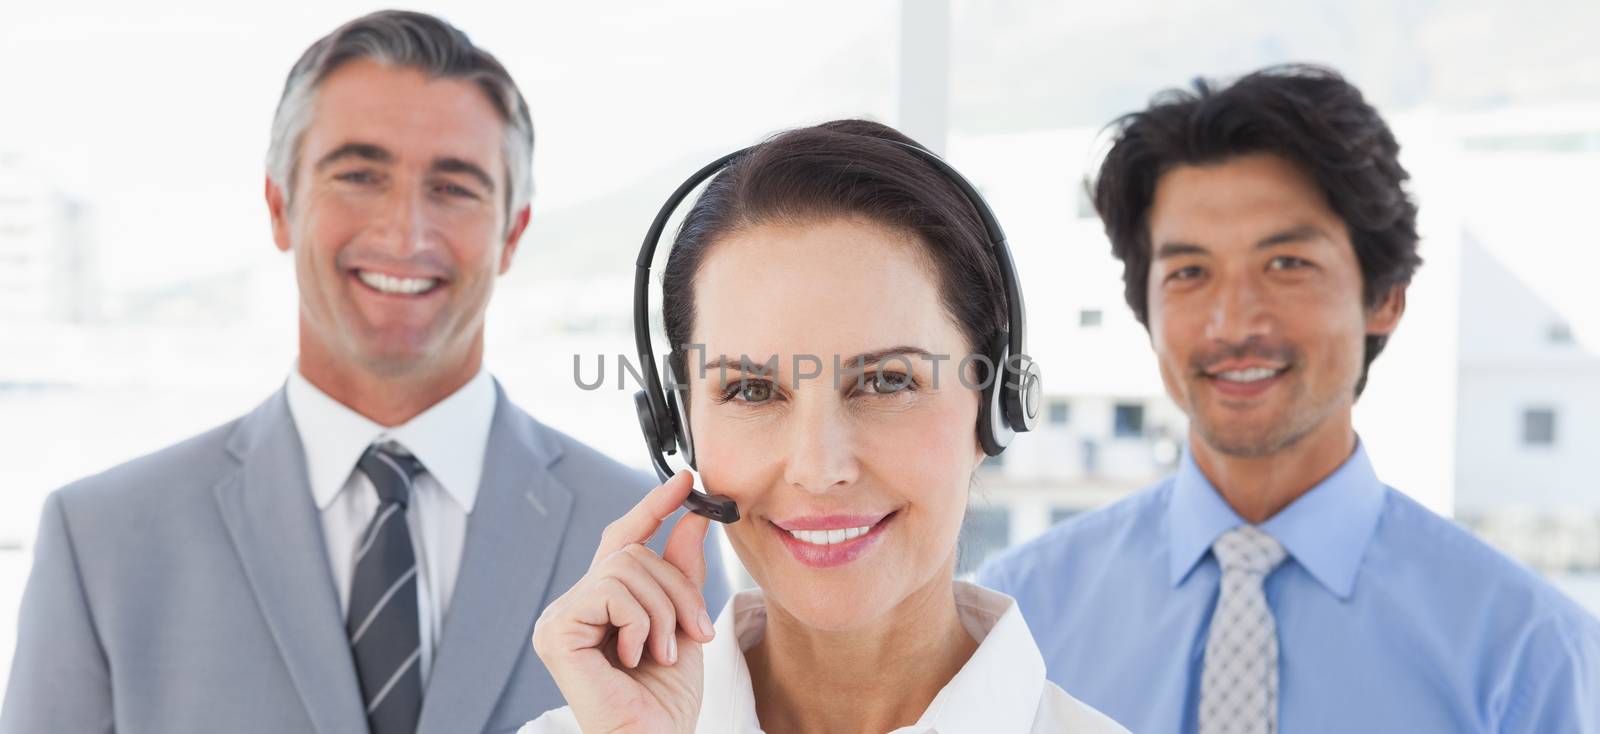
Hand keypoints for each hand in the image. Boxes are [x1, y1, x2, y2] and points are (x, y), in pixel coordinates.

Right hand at [532, 472, 715, 733]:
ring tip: (664, 652)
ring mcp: (560, 618)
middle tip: (696, 633)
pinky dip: (639, 622)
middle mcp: (574, 606)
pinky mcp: (556, 632)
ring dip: (663, 611)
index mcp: (602, 604)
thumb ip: (681, 574)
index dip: (653, 506)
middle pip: (632, 552)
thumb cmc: (665, 701)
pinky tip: (636, 657)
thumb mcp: (684, 625)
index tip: (687, 481)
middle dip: (677, 589)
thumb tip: (692, 520)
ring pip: (625, 568)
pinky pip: (610, 592)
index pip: (624, 539)